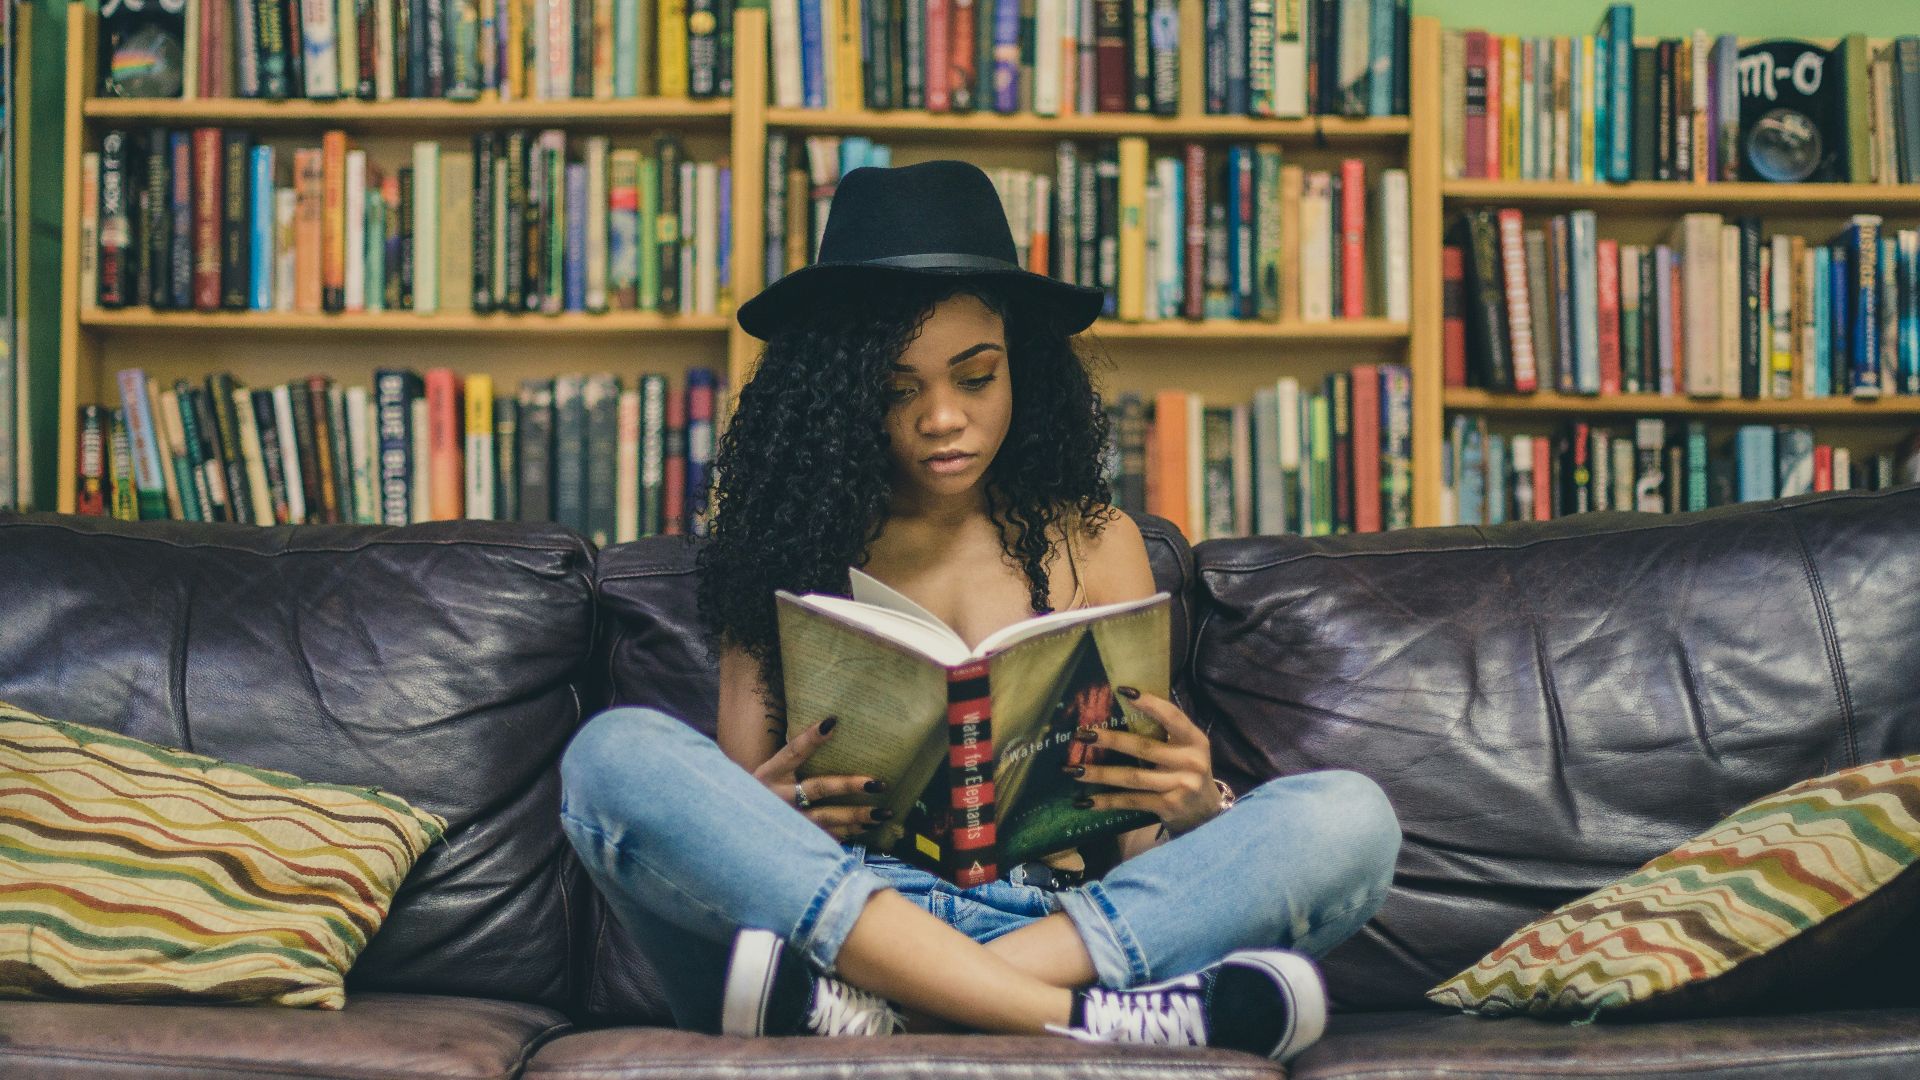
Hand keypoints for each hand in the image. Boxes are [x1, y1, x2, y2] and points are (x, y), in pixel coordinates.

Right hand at [752, 717, 893, 839]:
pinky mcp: (795, 840)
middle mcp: (778, 797)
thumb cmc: (761, 793)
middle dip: (849, 785)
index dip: (811, 738)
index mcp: (769, 774)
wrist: (736, 828)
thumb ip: (794, 756)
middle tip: (878, 783)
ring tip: (883, 812)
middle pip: (817, 788)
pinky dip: (848, 833)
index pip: (792, 751)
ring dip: (857, 816)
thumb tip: (830, 726)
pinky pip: (826, 837)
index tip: (832, 722)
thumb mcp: (769, 772)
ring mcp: (787, 821)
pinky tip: (868, 828)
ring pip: (826, 818)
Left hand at [1063, 688, 1224, 836]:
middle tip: (1082, 734)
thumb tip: (1127, 703)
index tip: (1123, 691)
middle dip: (1110, 741)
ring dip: (1100, 774)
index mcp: (1195, 740)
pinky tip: (1086, 801)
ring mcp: (1180, 786)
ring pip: (1132, 777)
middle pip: (1144, 748)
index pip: (1172, 717)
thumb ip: (1166, 731)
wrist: (1206, 812)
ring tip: (1074, 769)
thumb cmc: (1188, 771)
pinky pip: (1132, 801)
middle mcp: (1190, 762)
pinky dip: (1108, 801)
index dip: (1150, 704)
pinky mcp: (1168, 807)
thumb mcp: (1187, 748)